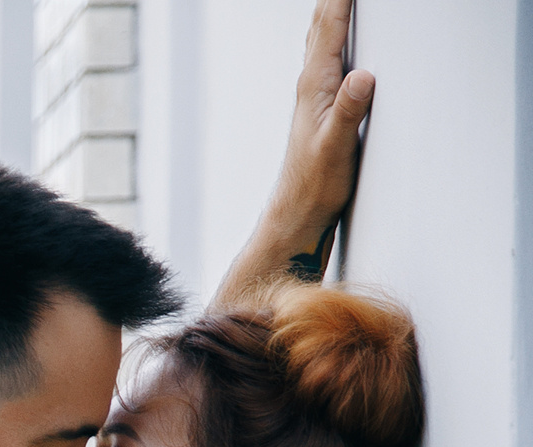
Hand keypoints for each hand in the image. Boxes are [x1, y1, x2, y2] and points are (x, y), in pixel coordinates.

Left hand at [270, 0, 373, 259]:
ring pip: (323, 40)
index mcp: (314, 87)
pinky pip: (330, 58)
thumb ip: (349, 111)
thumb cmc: (313, 186)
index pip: (329, 29)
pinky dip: (336, 36)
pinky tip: (340, 36)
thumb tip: (362, 77)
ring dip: (333, 12)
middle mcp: (311, 86)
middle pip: (322, 26)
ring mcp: (315, 95)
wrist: (296, 214)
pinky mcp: (323, 106)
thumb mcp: (336, 147)